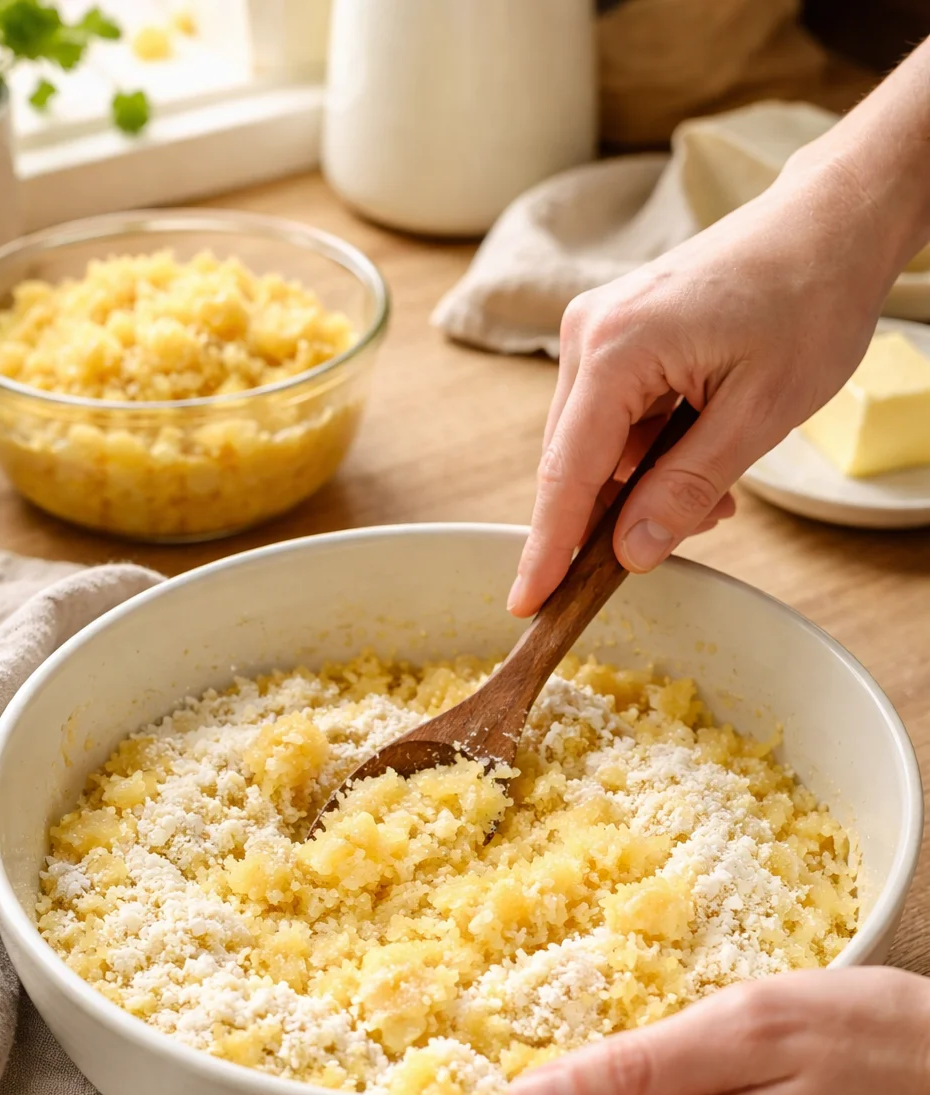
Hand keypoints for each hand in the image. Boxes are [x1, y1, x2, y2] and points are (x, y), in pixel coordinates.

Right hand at [507, 163, 893, 614]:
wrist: (830, 225)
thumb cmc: (807, 299)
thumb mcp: (758, 415)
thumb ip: (686, 489)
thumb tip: (630, 553)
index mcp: (615, 349)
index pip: (567, 474)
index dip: (548, 549)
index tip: (528, 605)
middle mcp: (588, 335)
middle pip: (575, 464)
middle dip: (621, 516)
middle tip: (690, 533)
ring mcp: (598, 331)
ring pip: (597, 448)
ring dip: (646, 484)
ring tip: (720, 488)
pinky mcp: (617, 335)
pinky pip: (615, 420)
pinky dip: (652, 453)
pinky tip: (703, 452)